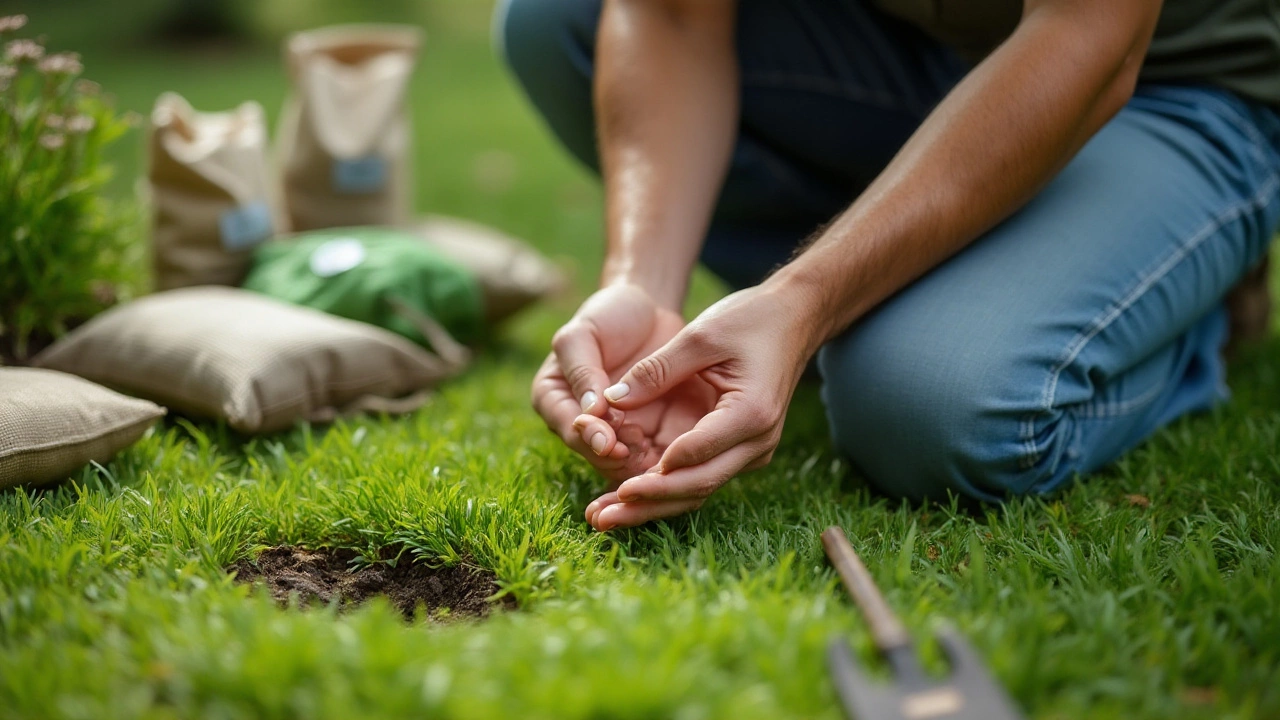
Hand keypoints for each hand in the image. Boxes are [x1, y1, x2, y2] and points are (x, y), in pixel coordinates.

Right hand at [532, 284, 713, 482]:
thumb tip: (589, 411)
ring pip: (624, 466)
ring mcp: (613, 433)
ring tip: (657, 456)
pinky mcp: (647, 436)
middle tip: (638, 447)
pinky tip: (676, 456)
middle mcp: (581, 424)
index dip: (588, 438)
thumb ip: (582, 370)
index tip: (607, 440)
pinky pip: (653, 459)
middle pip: (595, 455)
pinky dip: (663, 462)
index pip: (569, 428)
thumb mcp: (583, 333)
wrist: (649, 311)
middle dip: (616, 457)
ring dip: (640, 466)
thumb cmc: (608, 315)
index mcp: (554, 400)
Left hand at [584, 284, 817, 530]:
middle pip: (698, 486)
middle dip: (649, 504)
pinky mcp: (742, 449)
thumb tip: (610, 400)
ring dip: (653, 506)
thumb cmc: (751, 320)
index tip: (619, 488)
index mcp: (750, 413)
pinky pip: (701, 476)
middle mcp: (757, 441)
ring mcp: (753, 450)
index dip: (657, 474)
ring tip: (605, 519)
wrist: (793, 320)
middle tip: (602, 518)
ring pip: (698, 490)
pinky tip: (629, 499)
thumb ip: (656, 370)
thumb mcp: (700, 335)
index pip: (697, 454)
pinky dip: (666, 489)